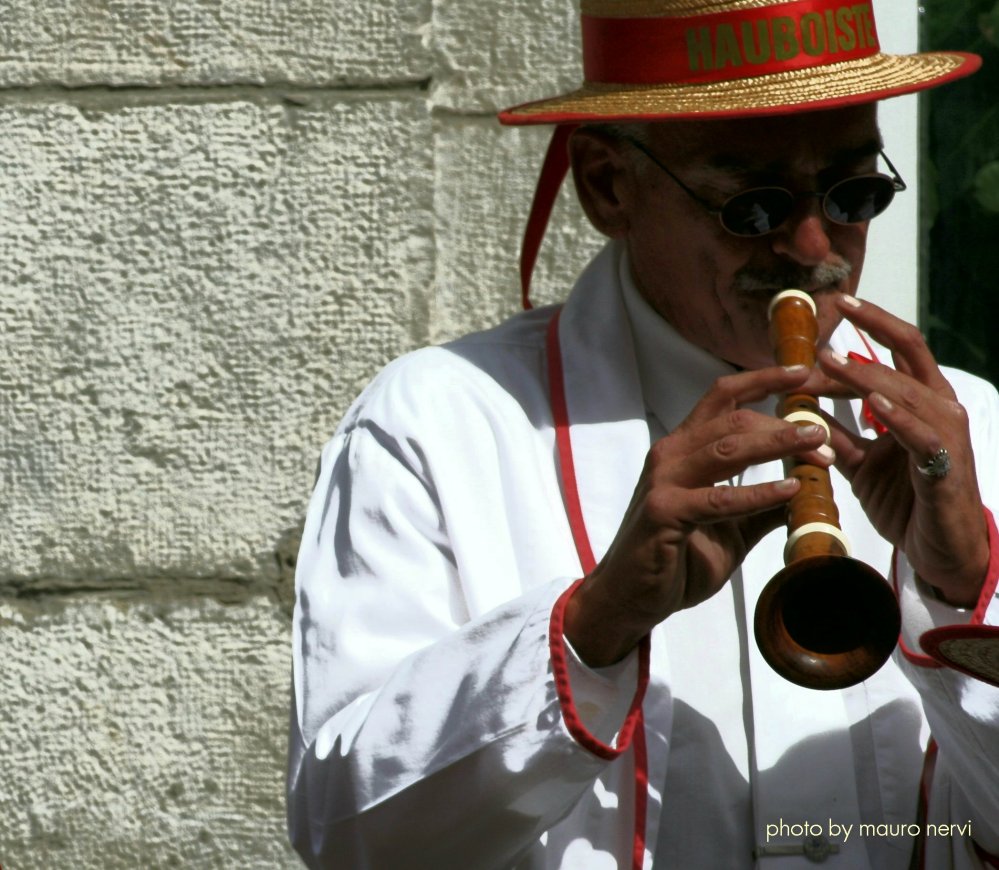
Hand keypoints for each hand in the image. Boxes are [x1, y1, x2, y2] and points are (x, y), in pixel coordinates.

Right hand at [564, 365, 830, 666]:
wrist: (631, 598)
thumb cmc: (677, 559)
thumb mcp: (729, 528)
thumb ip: (761, 506)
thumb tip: (806, 493)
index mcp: (684, 449)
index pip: (723, 398)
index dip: (763, 379)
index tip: (804, 374)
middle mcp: (671, 455)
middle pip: (733, 419)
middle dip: (784, 421)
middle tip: (824, 432)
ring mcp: (663, 481)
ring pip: (727, 448)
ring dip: (777, 443)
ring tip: (818, 447)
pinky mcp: (663, 512)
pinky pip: (718, 498)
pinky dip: (758, 493)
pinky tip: (791, 491)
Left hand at [816, 294, 987, 606]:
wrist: (938, 550)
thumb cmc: (907, 500)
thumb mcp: (861, 462)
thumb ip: (836, 435)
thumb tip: (799, 411)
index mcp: (921, 400)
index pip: (900, 346)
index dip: (871, 322)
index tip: (836, 305)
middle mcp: (940, 407)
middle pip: (907, 353)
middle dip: (868, 333)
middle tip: (824, 321)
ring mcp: (946, 434)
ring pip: (909, 390)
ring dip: (867, 376)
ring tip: (829, 363)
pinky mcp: (944, 465)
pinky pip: (921, 434)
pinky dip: (897, 416)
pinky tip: (872, 403)